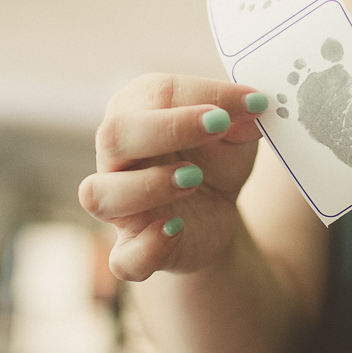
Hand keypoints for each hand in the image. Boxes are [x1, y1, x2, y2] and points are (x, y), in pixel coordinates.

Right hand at [79, 74, 268, 281]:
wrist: (217, 211)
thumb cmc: (213, 159)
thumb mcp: (234, 132)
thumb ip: (240, 117)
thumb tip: (253, 106)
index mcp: (138, 112)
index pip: (154, 94)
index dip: (201, 96)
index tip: (250, 103)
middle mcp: (117, 158)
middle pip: (113, 136)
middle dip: (167, 129)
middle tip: (218, 126)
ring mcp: (120, 206)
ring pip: (98, 195)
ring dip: (147, 185)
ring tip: (193, 178)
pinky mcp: (134, 249)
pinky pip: (122, 258)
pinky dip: (147, 248)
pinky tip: (177, 230)